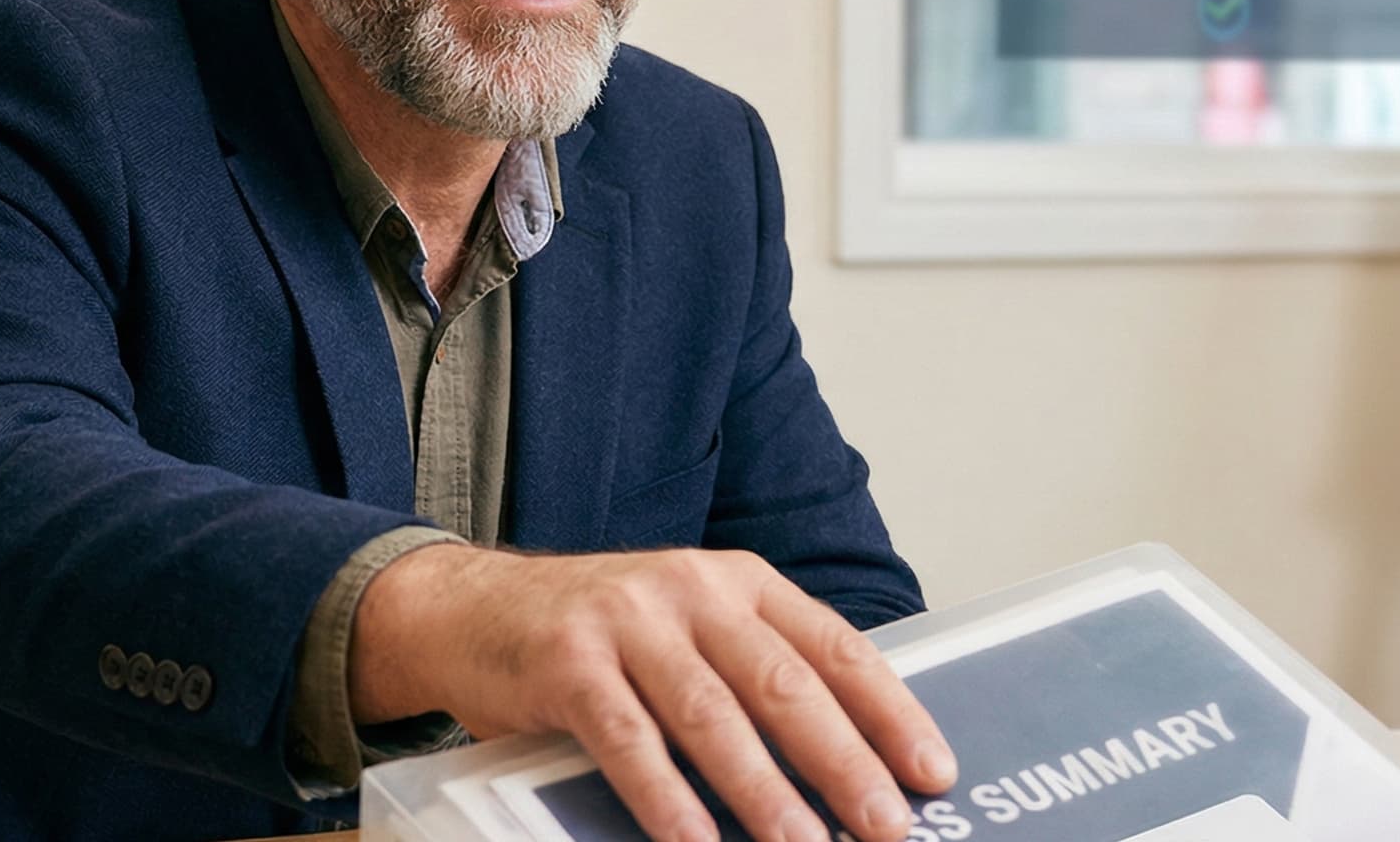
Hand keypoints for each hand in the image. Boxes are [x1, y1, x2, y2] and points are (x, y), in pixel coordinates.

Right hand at [352, 544, 955, 841]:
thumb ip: (754, 671)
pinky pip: (630, 741)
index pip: (833, 647)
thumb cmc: (594, 633)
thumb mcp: (686, 628)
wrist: (468, 606)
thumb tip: (845, 757)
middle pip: (783, 685)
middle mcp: (689, 590)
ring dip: (766, 795)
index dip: (889, 712)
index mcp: (736, 581)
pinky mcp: (568, 662)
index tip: (930, 771)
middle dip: (844, 765)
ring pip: (714, 718)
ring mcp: (626, 622)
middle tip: (884, 825)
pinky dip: (669, 799)